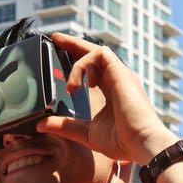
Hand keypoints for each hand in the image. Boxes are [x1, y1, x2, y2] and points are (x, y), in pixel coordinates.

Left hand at [35, 33, 176, 164]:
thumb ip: (65, 126)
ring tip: (71, 86)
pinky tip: (77, 84)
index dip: (77, 59)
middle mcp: (117, 79)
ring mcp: (120, 74)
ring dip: (78, 64)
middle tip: (55, 38)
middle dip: (74, 44)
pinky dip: (83, 66)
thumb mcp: (86, 133)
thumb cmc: (121, 142)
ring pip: (96, 52)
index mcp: (111, 91)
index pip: (93, 68)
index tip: (60, 53)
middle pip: (95, 53)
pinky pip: (99, 55)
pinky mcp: (121, 72)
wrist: (141, 144)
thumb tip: (41, 125)